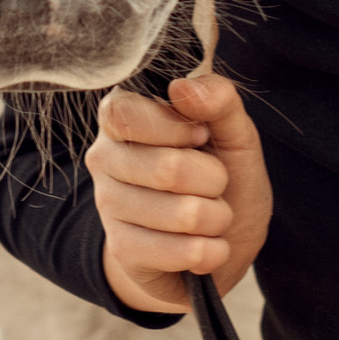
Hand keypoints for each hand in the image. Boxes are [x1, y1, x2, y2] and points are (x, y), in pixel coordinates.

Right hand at [87, 71, 271, 318]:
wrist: (222, 239)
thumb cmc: (225, 175)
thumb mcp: (234, 132)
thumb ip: (218, 100)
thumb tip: (182, 87)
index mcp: (123, 117)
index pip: (127, 115)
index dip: (176, 128)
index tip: (200, 136)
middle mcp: (104, 158)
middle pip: (169, 169)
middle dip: (215, 180)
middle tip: (216, 182)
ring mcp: (108, 207)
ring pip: (184, 214)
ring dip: (218, 217)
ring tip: (211, 214)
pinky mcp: (123, 251)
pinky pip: (183, 252)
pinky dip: (212, 251)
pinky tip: (205, 246)